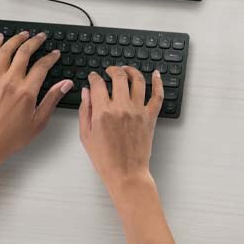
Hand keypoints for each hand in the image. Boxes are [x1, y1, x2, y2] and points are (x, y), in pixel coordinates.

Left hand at [0, 31, 72, 163]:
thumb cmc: (12, 136)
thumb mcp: (39, 121)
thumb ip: (52, 99)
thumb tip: (65, 84)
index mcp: (26, 92)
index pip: (42, 66)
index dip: (51, 57)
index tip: (55, 54)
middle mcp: (10, 82)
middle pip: (24, 52)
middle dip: (35, 41)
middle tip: (41, 37)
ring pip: (5, 51)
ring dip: (16, 39)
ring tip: (24, 34)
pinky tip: (0, 39)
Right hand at [78, 66, 162, 187]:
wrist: (126, 173)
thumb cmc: (105, 159)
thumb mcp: (86, 135)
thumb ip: (85, 110)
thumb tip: (86, 92)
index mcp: (103, 112)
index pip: (98, 84)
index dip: (94, 77)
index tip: (93, 77)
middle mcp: (121, 108)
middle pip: (118, 77)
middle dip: (113, 69)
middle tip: (110, 70)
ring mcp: (138, 111)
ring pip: (138, 81)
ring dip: (132, 71)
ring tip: (127, 70)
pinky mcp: (150, 117)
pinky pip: (158, 96)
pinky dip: (158, 83)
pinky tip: (156, 75)